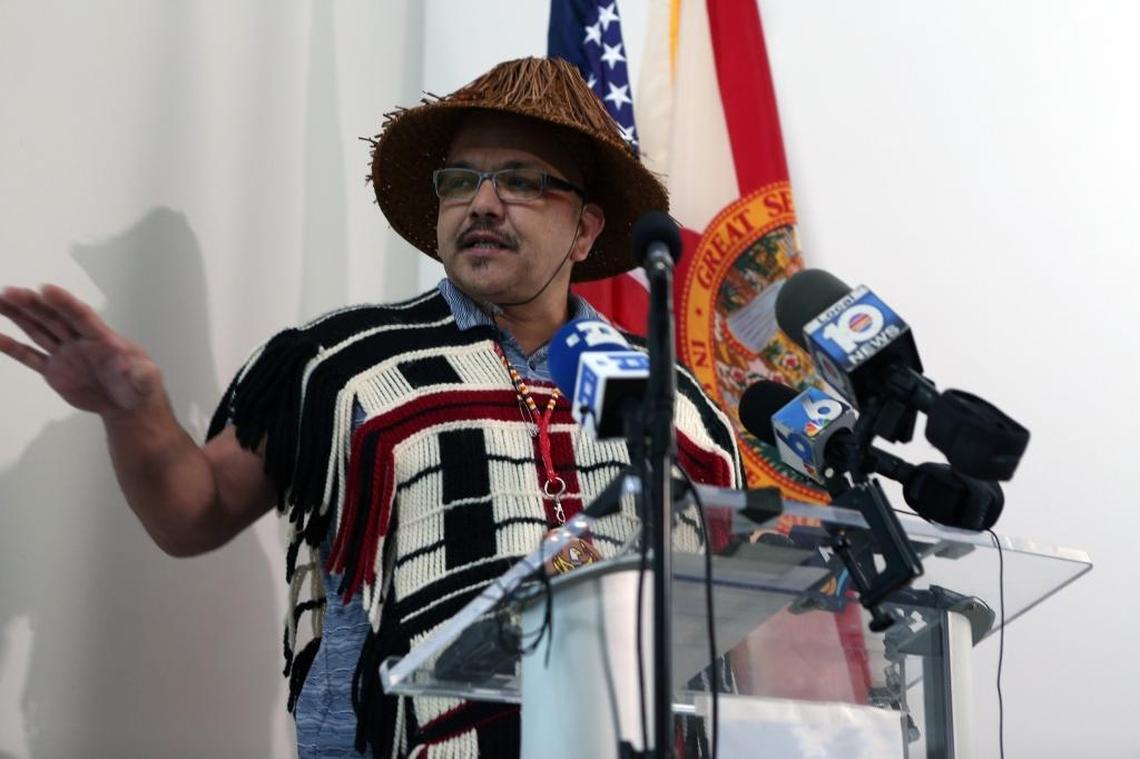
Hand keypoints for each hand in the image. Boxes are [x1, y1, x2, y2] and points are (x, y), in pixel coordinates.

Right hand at [0, 285, 163, 417]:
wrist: (126, 403)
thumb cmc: (139, 386)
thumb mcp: (146, 381)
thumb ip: (143, 375)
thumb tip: (141, 371)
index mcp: (102, 337)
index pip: (81, 316)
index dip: (65, 303)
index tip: (46, 288)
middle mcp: (80, 340)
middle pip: (53, 318)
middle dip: (32, 304)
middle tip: (10, 291)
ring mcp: (65, 353)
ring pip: (37, 330)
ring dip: (17, 316)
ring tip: (0, 299)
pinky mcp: (54, 370)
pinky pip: (30, 357)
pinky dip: (13, 348)